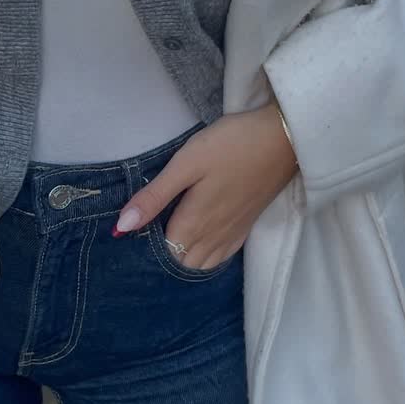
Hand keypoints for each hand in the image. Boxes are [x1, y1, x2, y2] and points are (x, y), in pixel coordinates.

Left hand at [112, 104, 297, 270]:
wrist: (284, 138)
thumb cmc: (230, 145)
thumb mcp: (186, 164)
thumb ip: (154, 197)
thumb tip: (121, 227)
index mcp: (194, 223)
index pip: (163, 254)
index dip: (145, 249)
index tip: (133, 235)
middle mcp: (213, 237)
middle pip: (182, 264)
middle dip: (164, 258)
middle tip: (148, 237)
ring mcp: (232, 234)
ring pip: (203, 265)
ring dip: (185, 260)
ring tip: (170, 241)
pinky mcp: (247, 227)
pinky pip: (223, 257)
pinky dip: (207, 258)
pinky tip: (200, 245)